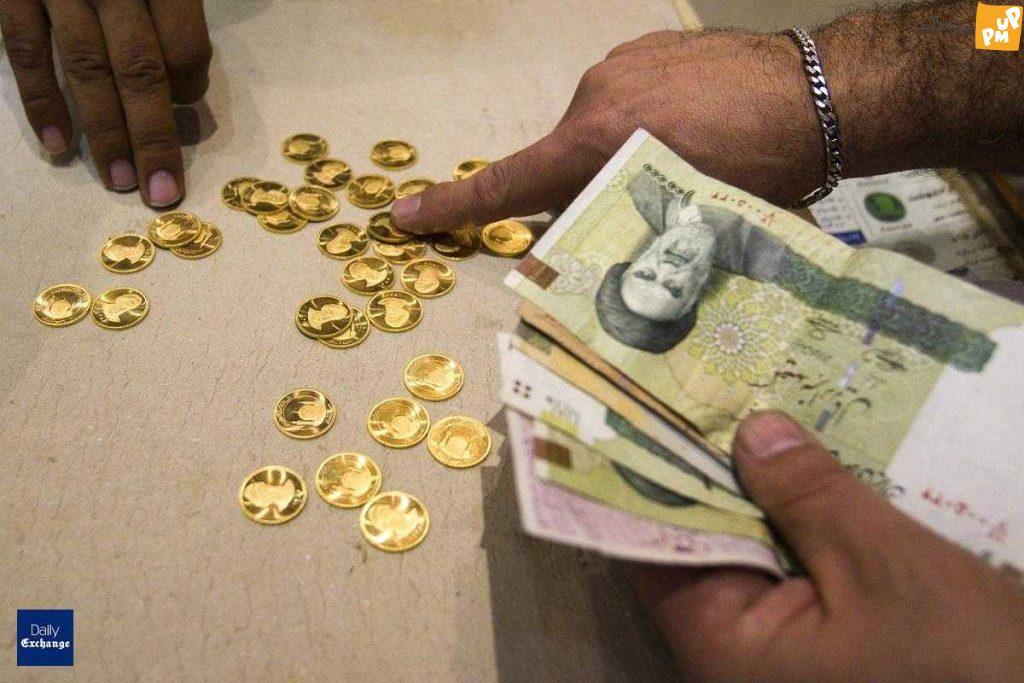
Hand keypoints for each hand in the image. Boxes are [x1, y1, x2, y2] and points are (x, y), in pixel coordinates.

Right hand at [0, 0, 211, 206]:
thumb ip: (174, 10)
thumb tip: (184, 84)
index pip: (182, 45)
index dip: (190, 85)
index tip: (188, 106)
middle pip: (140, 69)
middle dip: (152, 137)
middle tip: (162, 191)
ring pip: (86, 69)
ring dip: (105, 132)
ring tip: (120, 182)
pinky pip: (26, 52)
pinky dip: (42, 102)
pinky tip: (60, 147)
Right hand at [391, 30, 822, 233]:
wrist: (823, 95)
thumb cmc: (763, 171)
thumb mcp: (686, 223)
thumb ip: (627, 234)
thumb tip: (602, 258)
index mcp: (598, 143)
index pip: (507, 184)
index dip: (451, 208)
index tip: (403, 216)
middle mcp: (597, 96)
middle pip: (564, 162)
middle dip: (589, 193)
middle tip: (650, 211)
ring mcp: (623, 65)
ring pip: (598, 129)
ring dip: (624, 153)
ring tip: (691, 163)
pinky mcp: (649, 48)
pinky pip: (627, 96)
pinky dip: (645, 119)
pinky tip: (697, 128)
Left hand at [633, 411, 1023, 680]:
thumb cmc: (960, 658)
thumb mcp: (882, 565)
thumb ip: (808, 494)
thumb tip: (751, 429)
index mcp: (723, 645)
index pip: (655, 546)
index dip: (655, 474)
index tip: (659, 405)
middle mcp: (733, 654)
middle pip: (699, 544)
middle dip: (715, 473)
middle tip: (719, 391)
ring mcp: (775, 654)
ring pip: (745, 553)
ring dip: (760, 495)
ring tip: (761, 411)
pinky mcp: (815, 644)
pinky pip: (785, 571)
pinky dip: (795, 525)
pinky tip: (810, 469)